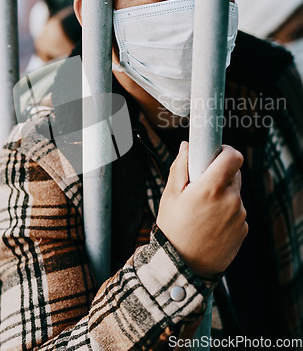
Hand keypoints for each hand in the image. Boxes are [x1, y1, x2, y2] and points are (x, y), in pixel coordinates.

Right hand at [156, 142, 247, 276]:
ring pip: (235, 193)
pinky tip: (209, 224)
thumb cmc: (173, 229)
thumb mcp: (170, 195)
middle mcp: (231, 200)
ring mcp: (240, 216)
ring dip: (223, 195)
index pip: (233, 156)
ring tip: (202, 211)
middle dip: (219, 174)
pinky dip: (227, 212)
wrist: (183, 267)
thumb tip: (186, 147)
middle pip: (234, 173)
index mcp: (212, 187)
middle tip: (200, 185)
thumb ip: (180, 167)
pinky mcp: (243, 230)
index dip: (225, 151)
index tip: (214, 154)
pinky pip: (237, 212)